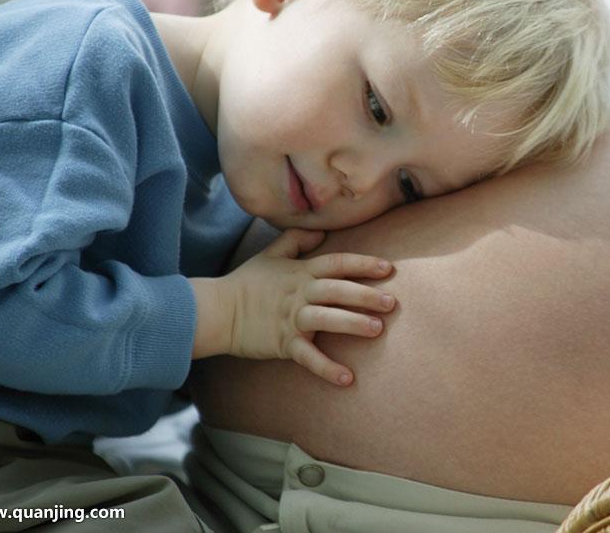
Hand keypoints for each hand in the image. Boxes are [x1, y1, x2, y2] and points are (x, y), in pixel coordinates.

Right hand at [192, 228, 395, 385]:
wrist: (218, 310)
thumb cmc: (247, 283)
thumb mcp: (270, 254)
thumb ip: (296, 240)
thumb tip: (320, 231)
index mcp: (301, 272)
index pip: (336, 263)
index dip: (362, 264)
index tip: (387, 268)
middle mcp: (300, 293)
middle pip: (338, 290)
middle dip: (366, 295)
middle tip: (391, 302)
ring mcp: (291, 318)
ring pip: (326, 319)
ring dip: (352, 323)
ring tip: (377, 329)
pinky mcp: (283, 343)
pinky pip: (308, 356)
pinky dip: (327, 368)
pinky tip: (347, 378)